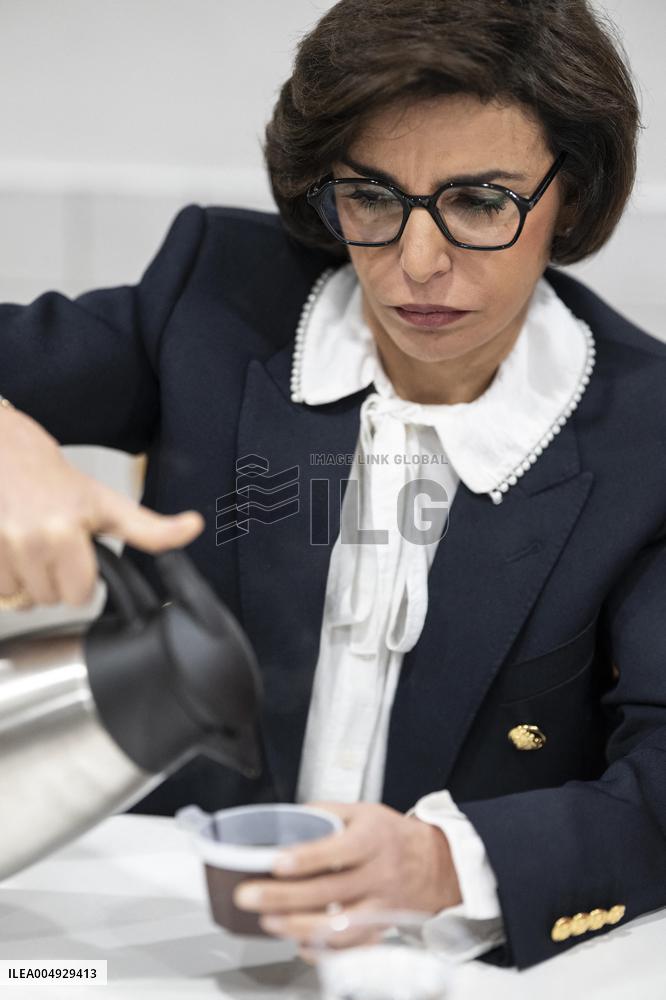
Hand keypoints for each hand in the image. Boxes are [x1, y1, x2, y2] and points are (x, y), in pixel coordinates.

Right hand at [0, 405, 203, 607]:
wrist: (3, 450)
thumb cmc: (56, 480)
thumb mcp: (109, 503)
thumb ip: (150, 528)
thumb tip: (193, 527)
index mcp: (67, 531)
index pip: (80, 595)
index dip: (84, 582)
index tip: (80, 559)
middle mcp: (31, 539)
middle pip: (51, 600)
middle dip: (54, 580)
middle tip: (54, 548)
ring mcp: (1, 545)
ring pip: (22, 597)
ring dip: (27, 580)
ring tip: (31, 546)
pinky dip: (4, 577)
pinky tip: (11, 550)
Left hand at [233, 801, 461, 955]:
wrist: (437, 866)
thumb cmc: (392, 837)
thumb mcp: (364, 812)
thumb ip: (327, 813)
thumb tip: (287, 818)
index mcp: (372, 839)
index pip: (337, 850)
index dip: (306, 857)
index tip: (276, 862)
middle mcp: (378, 874)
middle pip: (329, 891)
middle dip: (284, 897)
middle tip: (250, 896)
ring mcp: (381, 906)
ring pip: (340, 925)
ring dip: (299, 926)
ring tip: (269, 922)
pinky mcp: (380, 930)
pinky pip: (351, 948)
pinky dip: (323, 949)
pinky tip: (299, 942)